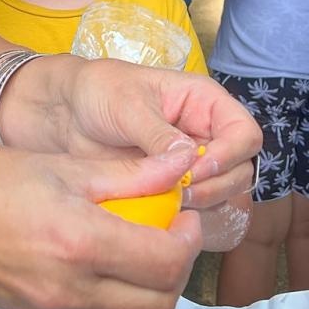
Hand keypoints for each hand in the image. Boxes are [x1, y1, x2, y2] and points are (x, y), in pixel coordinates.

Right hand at [0, 141, 203, 308]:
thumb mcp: (59, 165)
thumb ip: (127, 173)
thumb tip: (179, 165)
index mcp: (79, 241)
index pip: (166, 261)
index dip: (188, 239)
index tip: (183, 213)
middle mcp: (71, 286)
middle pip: (160, 303)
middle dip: (176, 268)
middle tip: (167, 230)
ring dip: (148, 284)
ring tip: (133, 241)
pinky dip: (113, 290)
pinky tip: (96, 253)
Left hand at [43, 57, 261, 248]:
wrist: (64, 114)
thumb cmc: (98, 92)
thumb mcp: (126, 105)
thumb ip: (158, 132)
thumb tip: (189, 158)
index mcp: (203, 102)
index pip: (244, 132)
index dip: (229, 154)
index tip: (197, 167)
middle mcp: (206, 133)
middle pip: (240, 168)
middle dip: (217, 184)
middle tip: (180, 191)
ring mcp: (192, 163)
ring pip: (224, 193)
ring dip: (204, 203)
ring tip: (168, 201)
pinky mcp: (175, 187)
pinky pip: (198, 207)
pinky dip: (187, 216)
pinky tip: (162, 214)